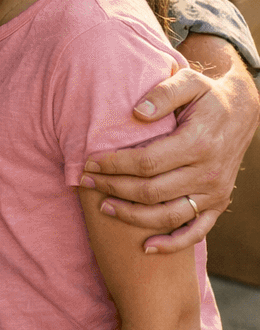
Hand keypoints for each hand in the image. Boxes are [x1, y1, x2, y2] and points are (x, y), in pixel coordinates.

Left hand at [80, 37, 259, 251]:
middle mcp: (208, 173)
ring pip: (169, 216)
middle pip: (152, 191)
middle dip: (114, 188)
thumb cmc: (207, 96)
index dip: (115, 164)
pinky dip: (172, 245)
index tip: (90, 161)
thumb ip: (163, 94)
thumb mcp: (188, 82)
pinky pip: (196, 232)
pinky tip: (146, 247)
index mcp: (198, 143)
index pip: (147, 161)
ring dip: (133, 216)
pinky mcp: (218, 204)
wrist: (243, 113)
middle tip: (86, 182)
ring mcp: (215, 193)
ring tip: (104, 207)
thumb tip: (137, 113)